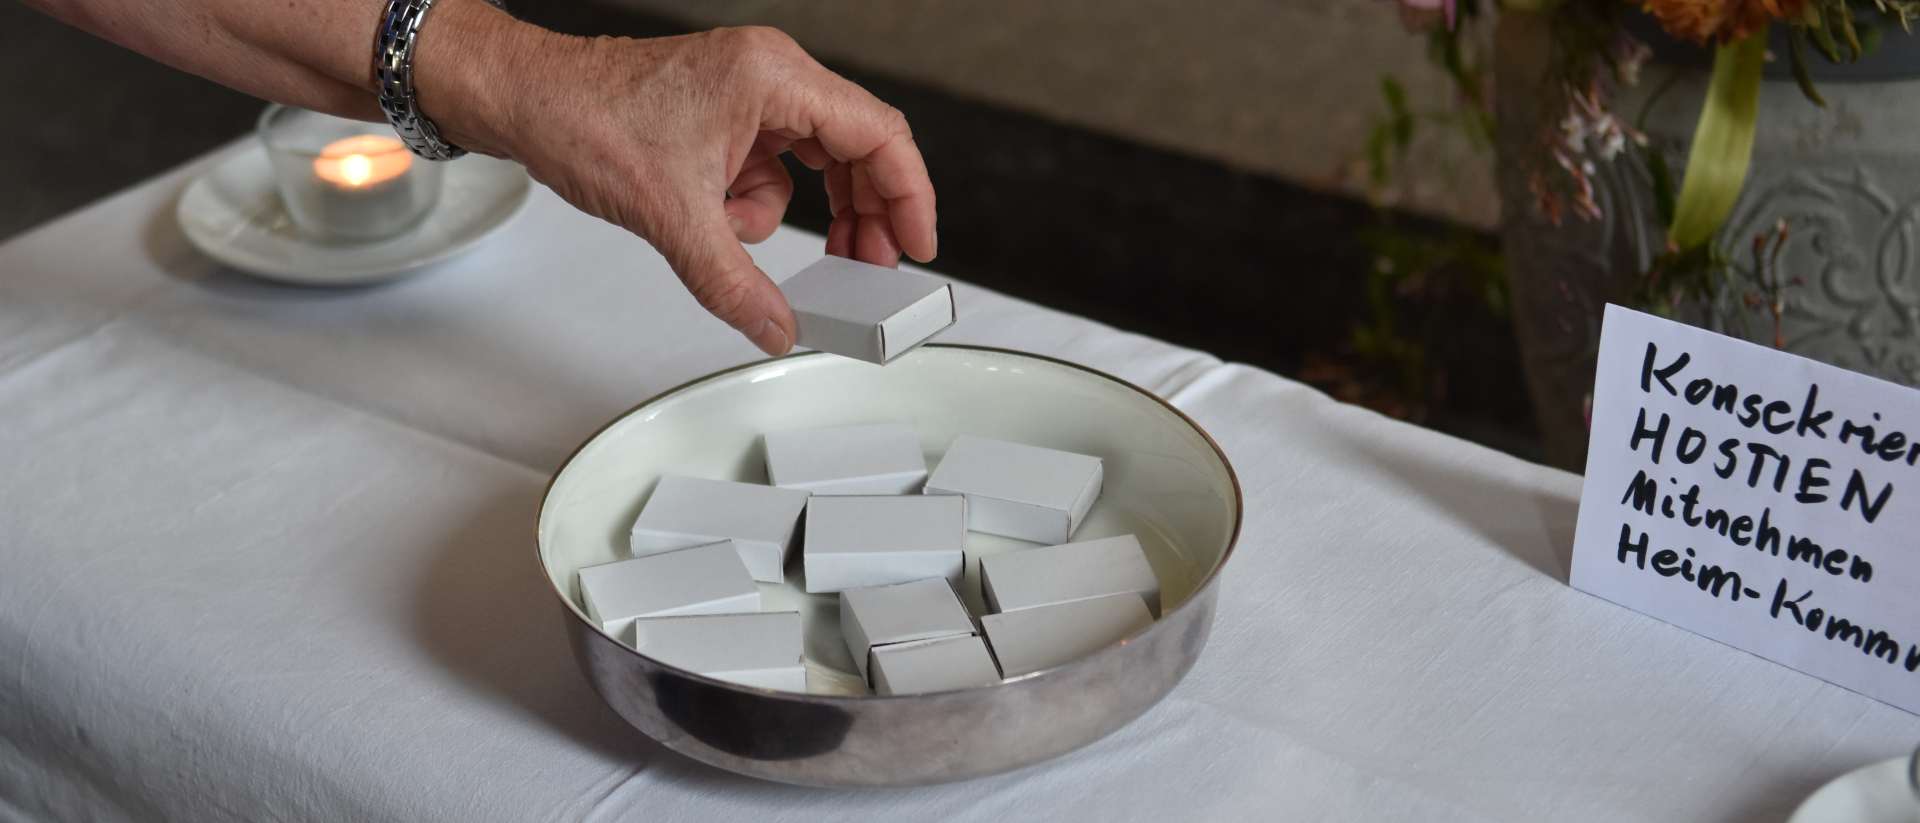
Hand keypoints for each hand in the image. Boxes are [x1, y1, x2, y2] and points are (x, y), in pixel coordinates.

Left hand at [419, 7, 937, 355]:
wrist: (523, 102)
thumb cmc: (583, 117)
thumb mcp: (673, 218)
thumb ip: (736, 283)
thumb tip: (779, 328)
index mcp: (773, 75)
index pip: (878, 134)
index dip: (909, 196)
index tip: (917, 244)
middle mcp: (770, 74)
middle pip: (857, 149)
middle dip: (862, 215)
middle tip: (866, 268)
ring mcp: (748, 94)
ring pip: (814, 163)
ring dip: (795, 214)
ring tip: (756, 244)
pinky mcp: (726, 116)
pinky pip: (771, 169)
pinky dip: (752, 206)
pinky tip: (716, 222)